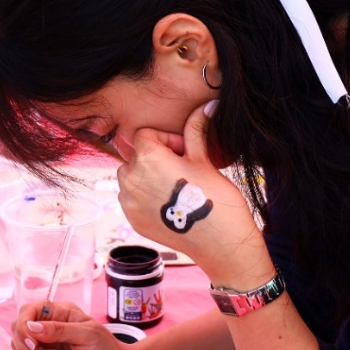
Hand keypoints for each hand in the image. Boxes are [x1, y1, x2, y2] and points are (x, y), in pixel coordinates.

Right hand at [11, 301, 136, 349]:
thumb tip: (31, 326)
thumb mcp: (86, 336)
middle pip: (19, 329)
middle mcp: (49, 326)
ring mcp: (47, 344)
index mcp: (59, 312)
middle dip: (27, 346)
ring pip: (22, 349)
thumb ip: (58, 330)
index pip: (28, 311)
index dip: (24, 326)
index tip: (33, 344)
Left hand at [116, 103, 262, 267]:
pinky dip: (145, 196)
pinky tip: (169, 204)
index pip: (147, 135)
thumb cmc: (216, 199)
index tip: (186, 153)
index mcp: (147, 158)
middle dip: (157, 158)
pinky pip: (131, 198)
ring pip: (131, 176)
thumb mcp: (204, 160)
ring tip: (175, 188)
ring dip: (147, 176)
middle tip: (184, 170)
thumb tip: (206, 105)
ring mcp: (128, 202)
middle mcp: (130, 179)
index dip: (168, 140)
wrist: (221, 244)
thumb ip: (196, 130)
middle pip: (137, 155)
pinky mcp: (131, 220)